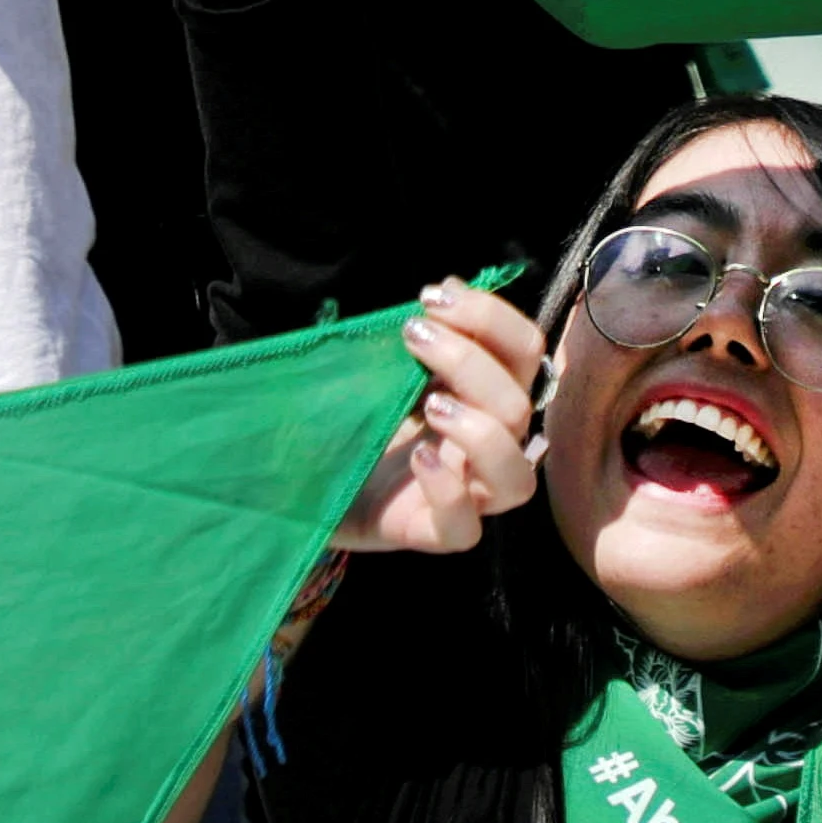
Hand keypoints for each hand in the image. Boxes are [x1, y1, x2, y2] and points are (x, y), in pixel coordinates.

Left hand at [339, 283, 546, 552]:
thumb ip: (422, 335)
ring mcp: (464, 497)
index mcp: (483, 398)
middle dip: (469, 359)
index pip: (525, 353)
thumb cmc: (345, 415)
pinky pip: (465, 529)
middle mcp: (484, 447)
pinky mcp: (429, 533)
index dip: (492, 317)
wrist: (296, 479)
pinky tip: (419, 457)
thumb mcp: (383, 367)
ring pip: (517, 478)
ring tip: (428, 402)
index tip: (433, 298)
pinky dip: (449, 491)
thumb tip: (450, 288)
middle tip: (412, 335)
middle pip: (521, 405)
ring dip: (482, 431)